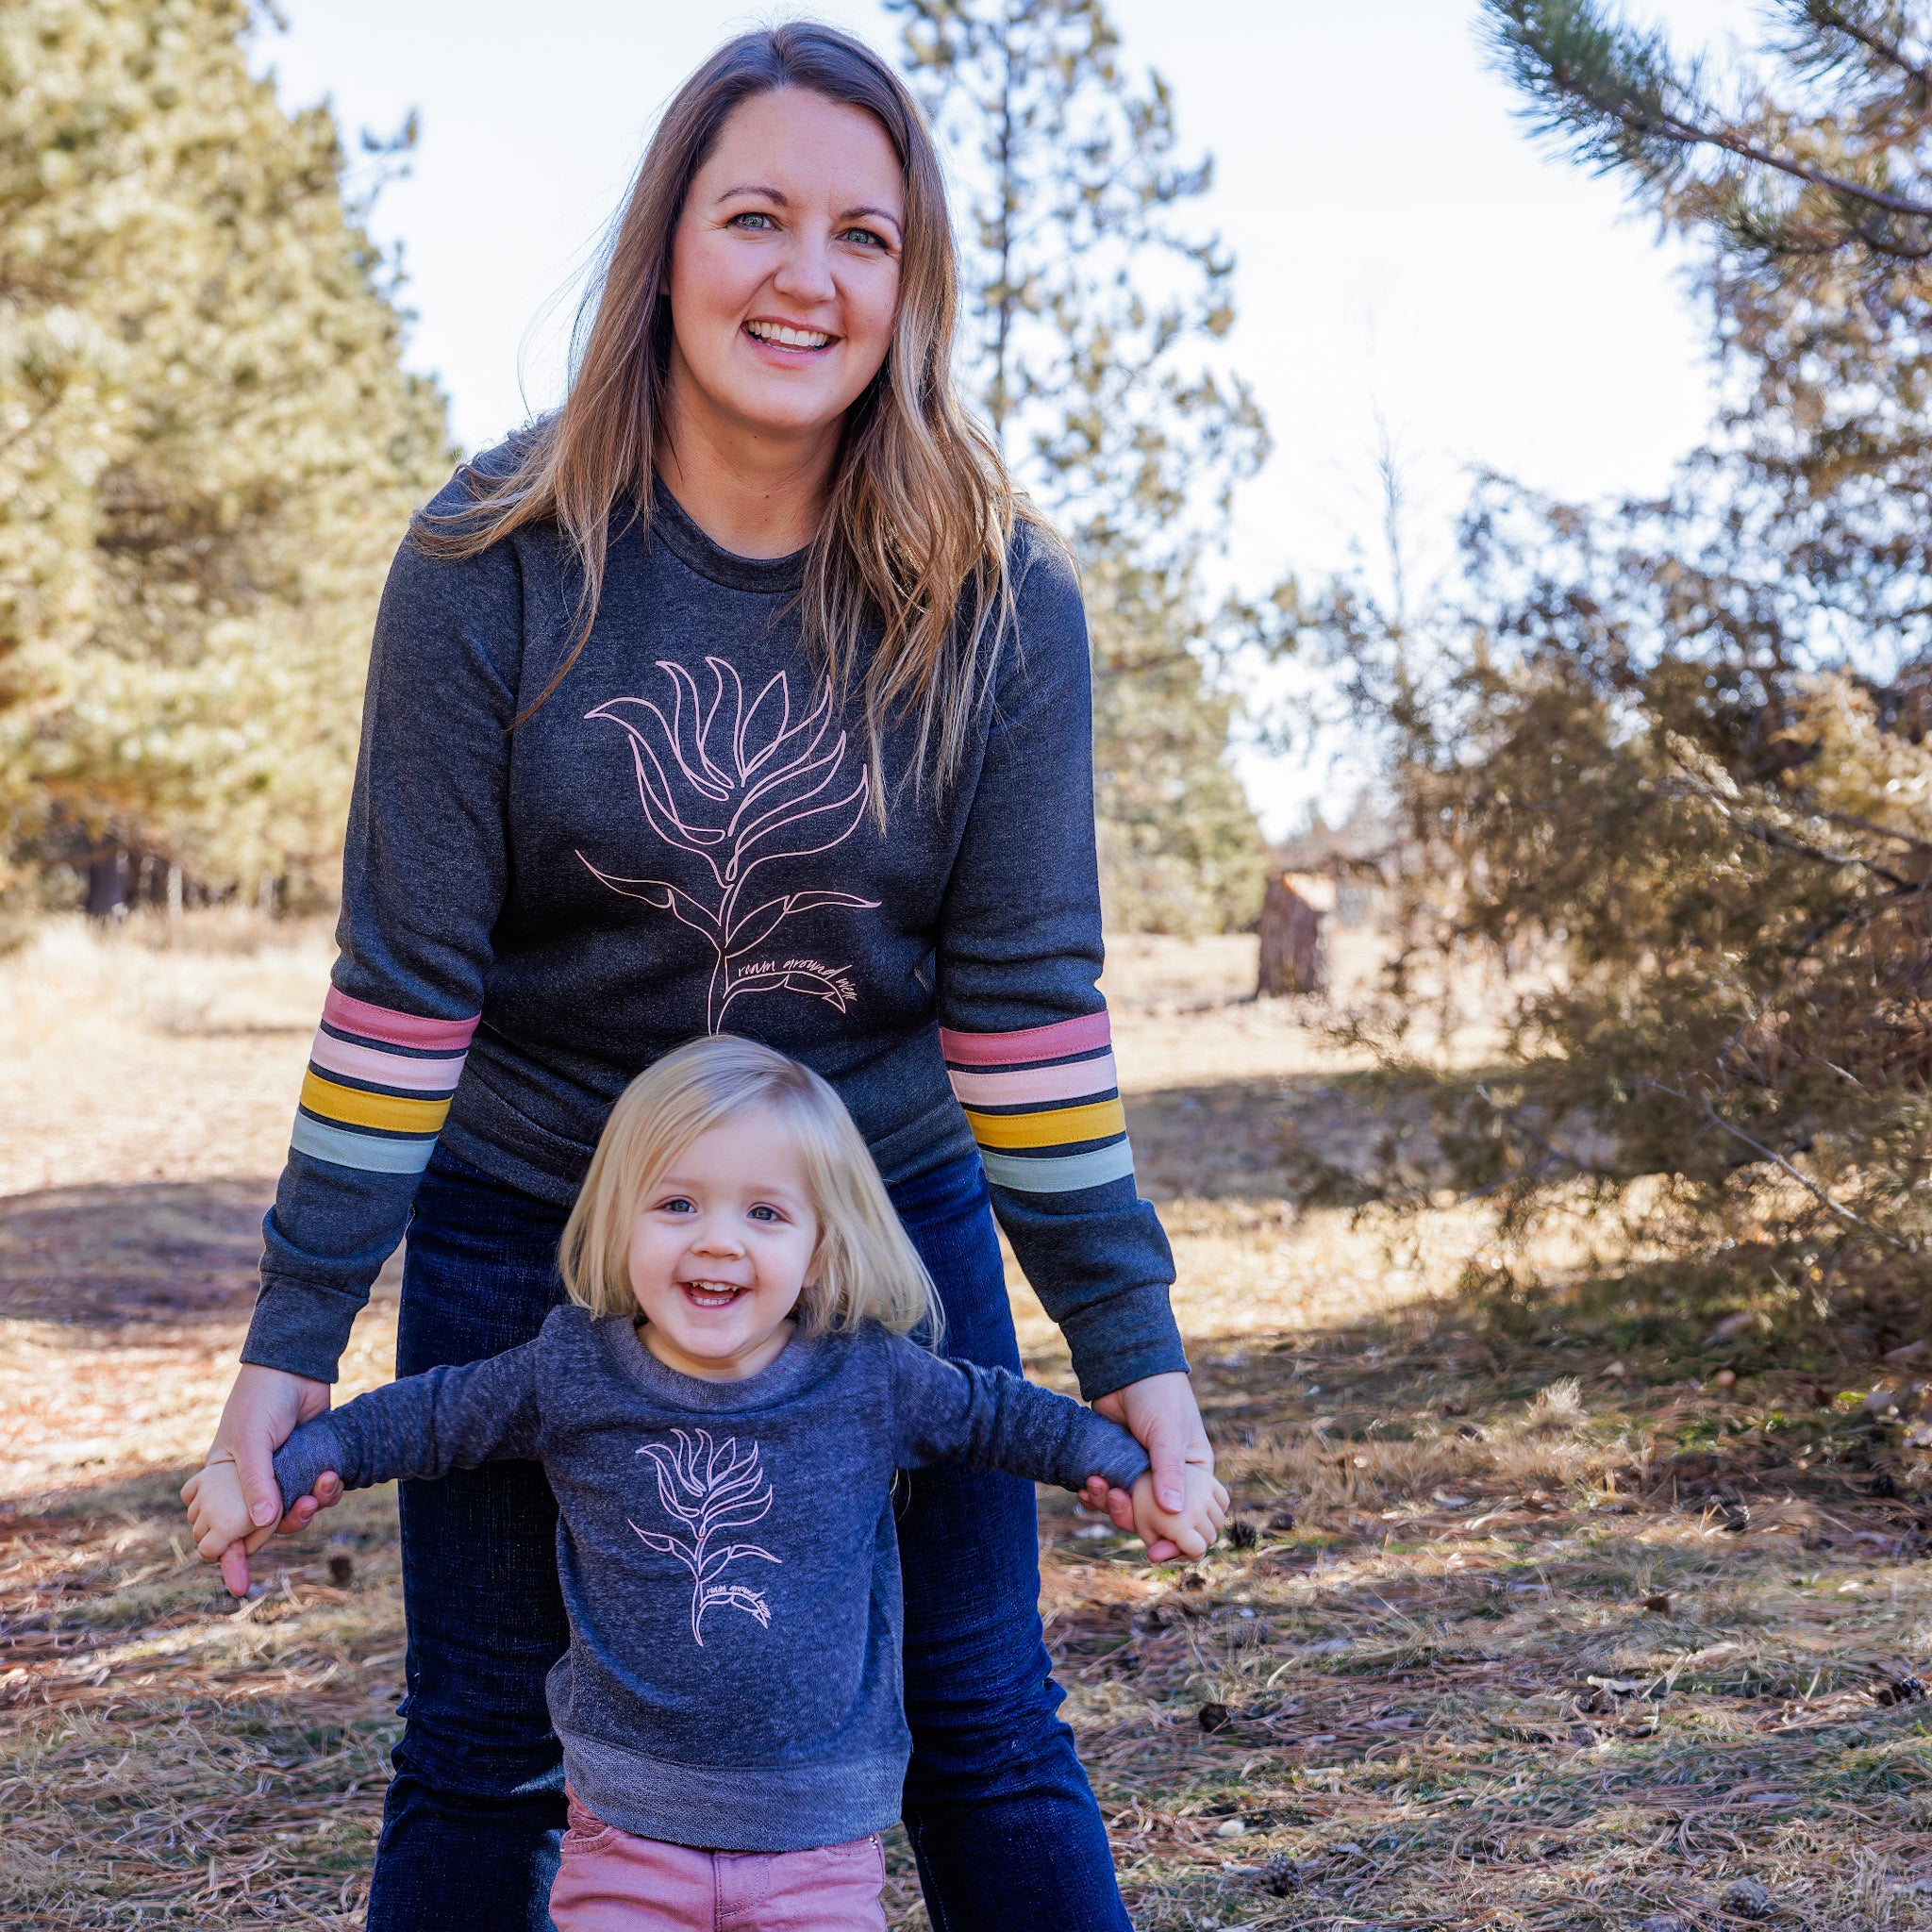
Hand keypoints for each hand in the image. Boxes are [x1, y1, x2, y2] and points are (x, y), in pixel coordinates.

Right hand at [189, 1364, 341, 1593]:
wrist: (297, 1368)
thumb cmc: (260, 1401)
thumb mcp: (249, 1441)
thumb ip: (256, 1482)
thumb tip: (263, 1523)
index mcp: (221, 1485)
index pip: (218, 1533)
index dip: (229, 1559)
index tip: (240, 1588)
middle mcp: (251, 1487)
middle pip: (262, 1531)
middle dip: (283, 1529)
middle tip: (300, 1509)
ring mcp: (282, 1479)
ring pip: (294, 1516)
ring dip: (309, 1510)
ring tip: (319, 1489)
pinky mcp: (310, 1469)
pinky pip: (318, 1496)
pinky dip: (326, 1492)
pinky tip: (332, 1476)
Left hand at [1079, 1371, 1225, 1561]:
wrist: (1127, 1369)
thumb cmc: (1160, 1396)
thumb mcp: (1169, 1433)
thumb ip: (1169, 1471)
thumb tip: (1173, 1512)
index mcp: (1194, 1476)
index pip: (1192, 1521)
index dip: (1177, 1541)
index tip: (1156, 1553)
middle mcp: (1168, 1480)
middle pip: (1153, 1521)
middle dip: (1130, 1518)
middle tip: (1116, 1502)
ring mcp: (1140, 1475)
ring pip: (1125, 1509)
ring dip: (1108, 1504)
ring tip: (1095, 1484)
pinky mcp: (1116, 1468)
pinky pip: (1107, 1494)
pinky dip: (1095, 1494)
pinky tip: (1085, 1486)